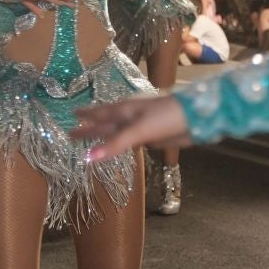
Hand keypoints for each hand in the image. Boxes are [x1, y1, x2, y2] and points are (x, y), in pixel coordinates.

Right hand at [73, 93, 192, 160]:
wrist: (196, 118)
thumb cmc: (165, 116)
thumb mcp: (138, 130)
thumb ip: (115, 144)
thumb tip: (88, 158)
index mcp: (124, 111)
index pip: (100, 113)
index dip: (87, 115)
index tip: (72, 114)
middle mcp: (129, 117)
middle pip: (105, 124)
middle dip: (90, 128)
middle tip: (72, 133)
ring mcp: (141, 127)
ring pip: (117, 133)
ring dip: (104, 136)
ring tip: (91, 140)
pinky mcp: (151, 136)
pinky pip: (130, 141)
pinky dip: (120, 144)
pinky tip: (119, 146)